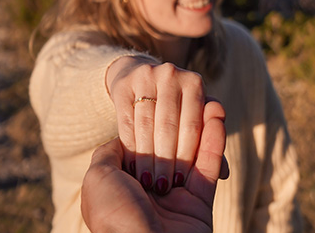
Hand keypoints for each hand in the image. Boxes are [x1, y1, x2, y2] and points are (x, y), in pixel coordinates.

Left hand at [81, 101, 226, 232]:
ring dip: (204, 126)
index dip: (154, 120)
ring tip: (211, 102)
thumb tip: (121, 138)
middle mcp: (153, 187)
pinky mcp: (200, 203)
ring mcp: (178, 196)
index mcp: (127, 183)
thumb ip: (109, 154)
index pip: (144, 143)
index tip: (164, 99)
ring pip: (194, 153)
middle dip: (183, 121)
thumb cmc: (115, 216)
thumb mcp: (98, 179)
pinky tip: (217, 118)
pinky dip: (214, 142)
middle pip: (172, 145)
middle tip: (194, 98)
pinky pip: (209, 167)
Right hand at [106, 56, 207, 193]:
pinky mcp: (124, 85)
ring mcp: (146, 76)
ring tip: (146, 182)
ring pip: (146, 124)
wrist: (141, 77)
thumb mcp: (192, 117)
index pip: (192, 124)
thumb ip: (207, 143)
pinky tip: (131, 166)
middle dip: (166, 159)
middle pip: (168, 124)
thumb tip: (224, 172)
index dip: (187, 155)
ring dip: (146, 156)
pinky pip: (127, 121)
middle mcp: (171, 74)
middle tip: (162, 188)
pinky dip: (129, 146)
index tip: (181, 184)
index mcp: (194, 83)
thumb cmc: (174, 106)